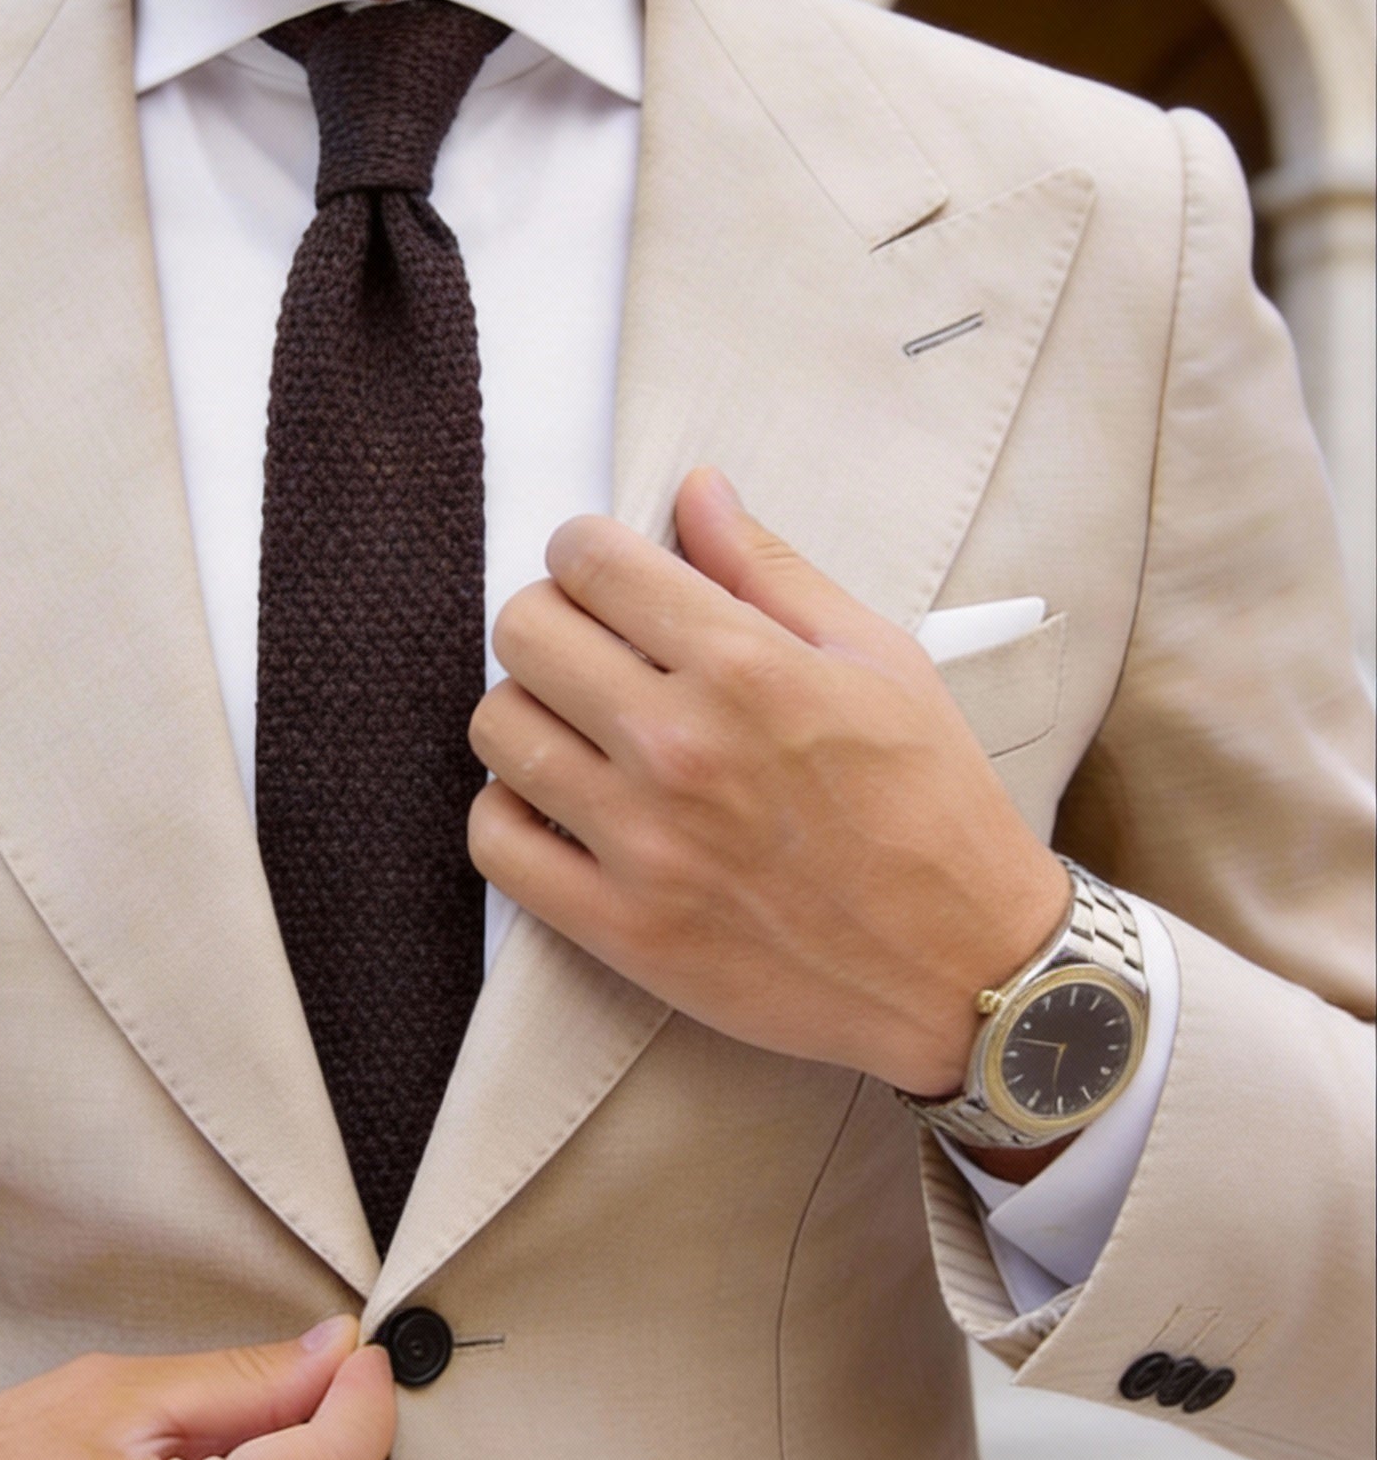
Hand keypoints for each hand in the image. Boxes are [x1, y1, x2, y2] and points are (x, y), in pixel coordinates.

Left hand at [467, 468, 1068, 1097]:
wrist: (965, 969)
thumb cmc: (933, 807)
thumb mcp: (879, 661)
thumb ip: (771, 570)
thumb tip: (696, 491)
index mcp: (746, 668)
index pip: (590, 562)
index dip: (584, 551)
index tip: (603, 573)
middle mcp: (680, 747)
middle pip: (524, 633)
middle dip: (549, 619)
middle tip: (589, 648)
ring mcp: (641, 842)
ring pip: (498, 730)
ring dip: (526, 713)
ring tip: (576, 728)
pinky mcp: (619, 927)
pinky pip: (495, 843)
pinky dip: (509, 813)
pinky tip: (557, 805)